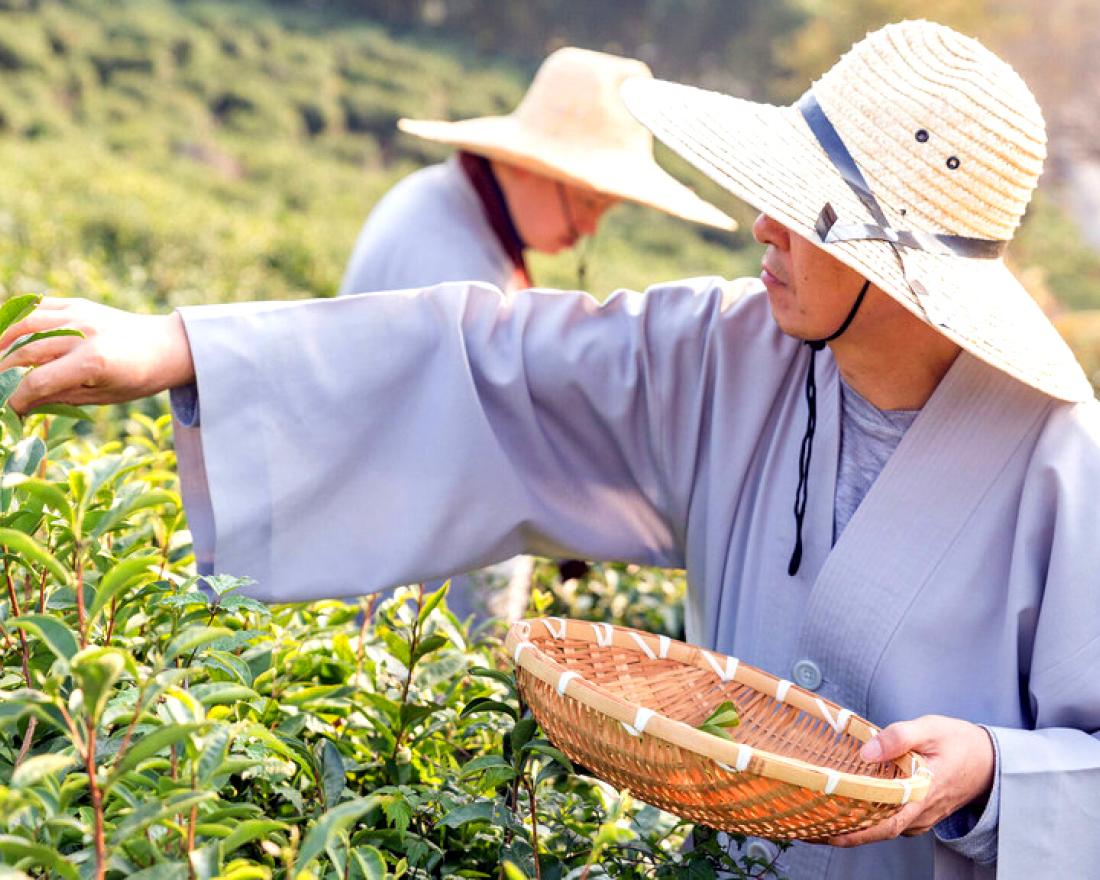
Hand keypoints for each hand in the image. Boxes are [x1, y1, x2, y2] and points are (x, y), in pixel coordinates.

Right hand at [0, 297, 194, 412]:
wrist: (167, 345)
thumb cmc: (139, 377)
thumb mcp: (103, 396)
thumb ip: (60, 397)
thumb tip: (21, 404)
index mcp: (94, 362)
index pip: (38, 381)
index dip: (16, 397)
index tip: (9, 408)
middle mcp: (83, 334)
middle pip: (25, 353)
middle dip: (3, 372)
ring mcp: (79, 314)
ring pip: (25, 325)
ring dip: (2, 343)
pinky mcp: (78, 304)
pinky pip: (38, 307)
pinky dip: (19, 321)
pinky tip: (9, 337)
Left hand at [829, 714, 993, 846]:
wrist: (992, 760)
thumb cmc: (960, 742)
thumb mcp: (930, 729)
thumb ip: (899, 737)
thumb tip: (867, 752)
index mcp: (922, 794)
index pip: (885, 823)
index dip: (855, 831)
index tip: (826, 831)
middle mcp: (921, 812)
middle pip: (878, 831)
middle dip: (844, 832)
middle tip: (809, 827)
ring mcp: (921, 815)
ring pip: (884, 827)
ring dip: (855, 825)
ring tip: (819, 817)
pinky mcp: (920, 811)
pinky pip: (892, 820)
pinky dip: (869, 818)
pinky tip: (848, 807)